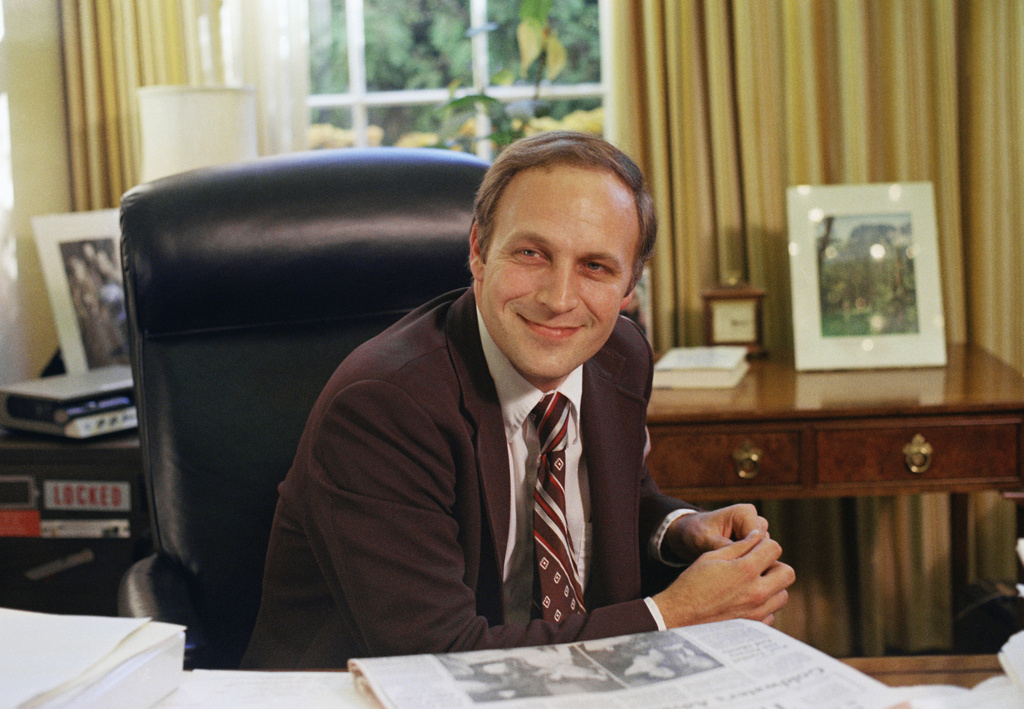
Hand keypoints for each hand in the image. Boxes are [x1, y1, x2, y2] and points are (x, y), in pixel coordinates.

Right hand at [652, 528, 794, 626]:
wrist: (679, 616)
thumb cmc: (692, 583)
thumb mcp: (711, 557)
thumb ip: (738, 546)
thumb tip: (757, 536)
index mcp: (745, 570)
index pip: (774, 548)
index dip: (764, 544)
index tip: (755, 547)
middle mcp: (757, 592)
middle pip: (787, 573)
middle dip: (775, 566)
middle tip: (759, 566)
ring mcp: (757, 612)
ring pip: (782, 594)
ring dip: (772, 586)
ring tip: (752, 584)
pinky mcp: (754, 626)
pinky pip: (772, 613)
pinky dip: (764, 605)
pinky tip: (746, 601)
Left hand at [664, 503, 768, 562]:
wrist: (688, 533)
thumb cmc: (694, 533)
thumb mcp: (704, 540)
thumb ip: (722, 546)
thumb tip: (740, 559)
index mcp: (744, 513)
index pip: (760, 540)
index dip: (747, 556)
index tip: (731, 568)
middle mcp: (754, 519)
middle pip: (764, 547)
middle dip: (747, 559)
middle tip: (727, 569)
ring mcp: (756, 530)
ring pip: (763, 553)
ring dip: (747, 561)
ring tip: (727, 566)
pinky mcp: (754, 540)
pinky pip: (758, 556)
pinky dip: (746, 562)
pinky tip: (731, 567)